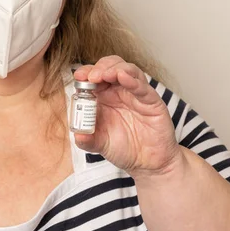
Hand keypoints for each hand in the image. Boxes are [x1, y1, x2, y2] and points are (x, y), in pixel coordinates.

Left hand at [73, 55, 181, 177]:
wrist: (148, 163)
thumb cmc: (124, 149)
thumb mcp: (99, 144)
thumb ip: (87, 140)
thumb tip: (77, 136)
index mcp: (105, 97)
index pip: (94, 76)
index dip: (86, 73)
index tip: (78, 76)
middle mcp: (120, 92)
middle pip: (111, 67)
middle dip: (100, 67)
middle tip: (92, 76)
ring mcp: (136, 95)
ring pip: (128, 70)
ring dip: (115, 68)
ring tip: (106, 74)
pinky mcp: (152, 102)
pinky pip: (143, 87)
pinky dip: (132, 80)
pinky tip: (123, 77)